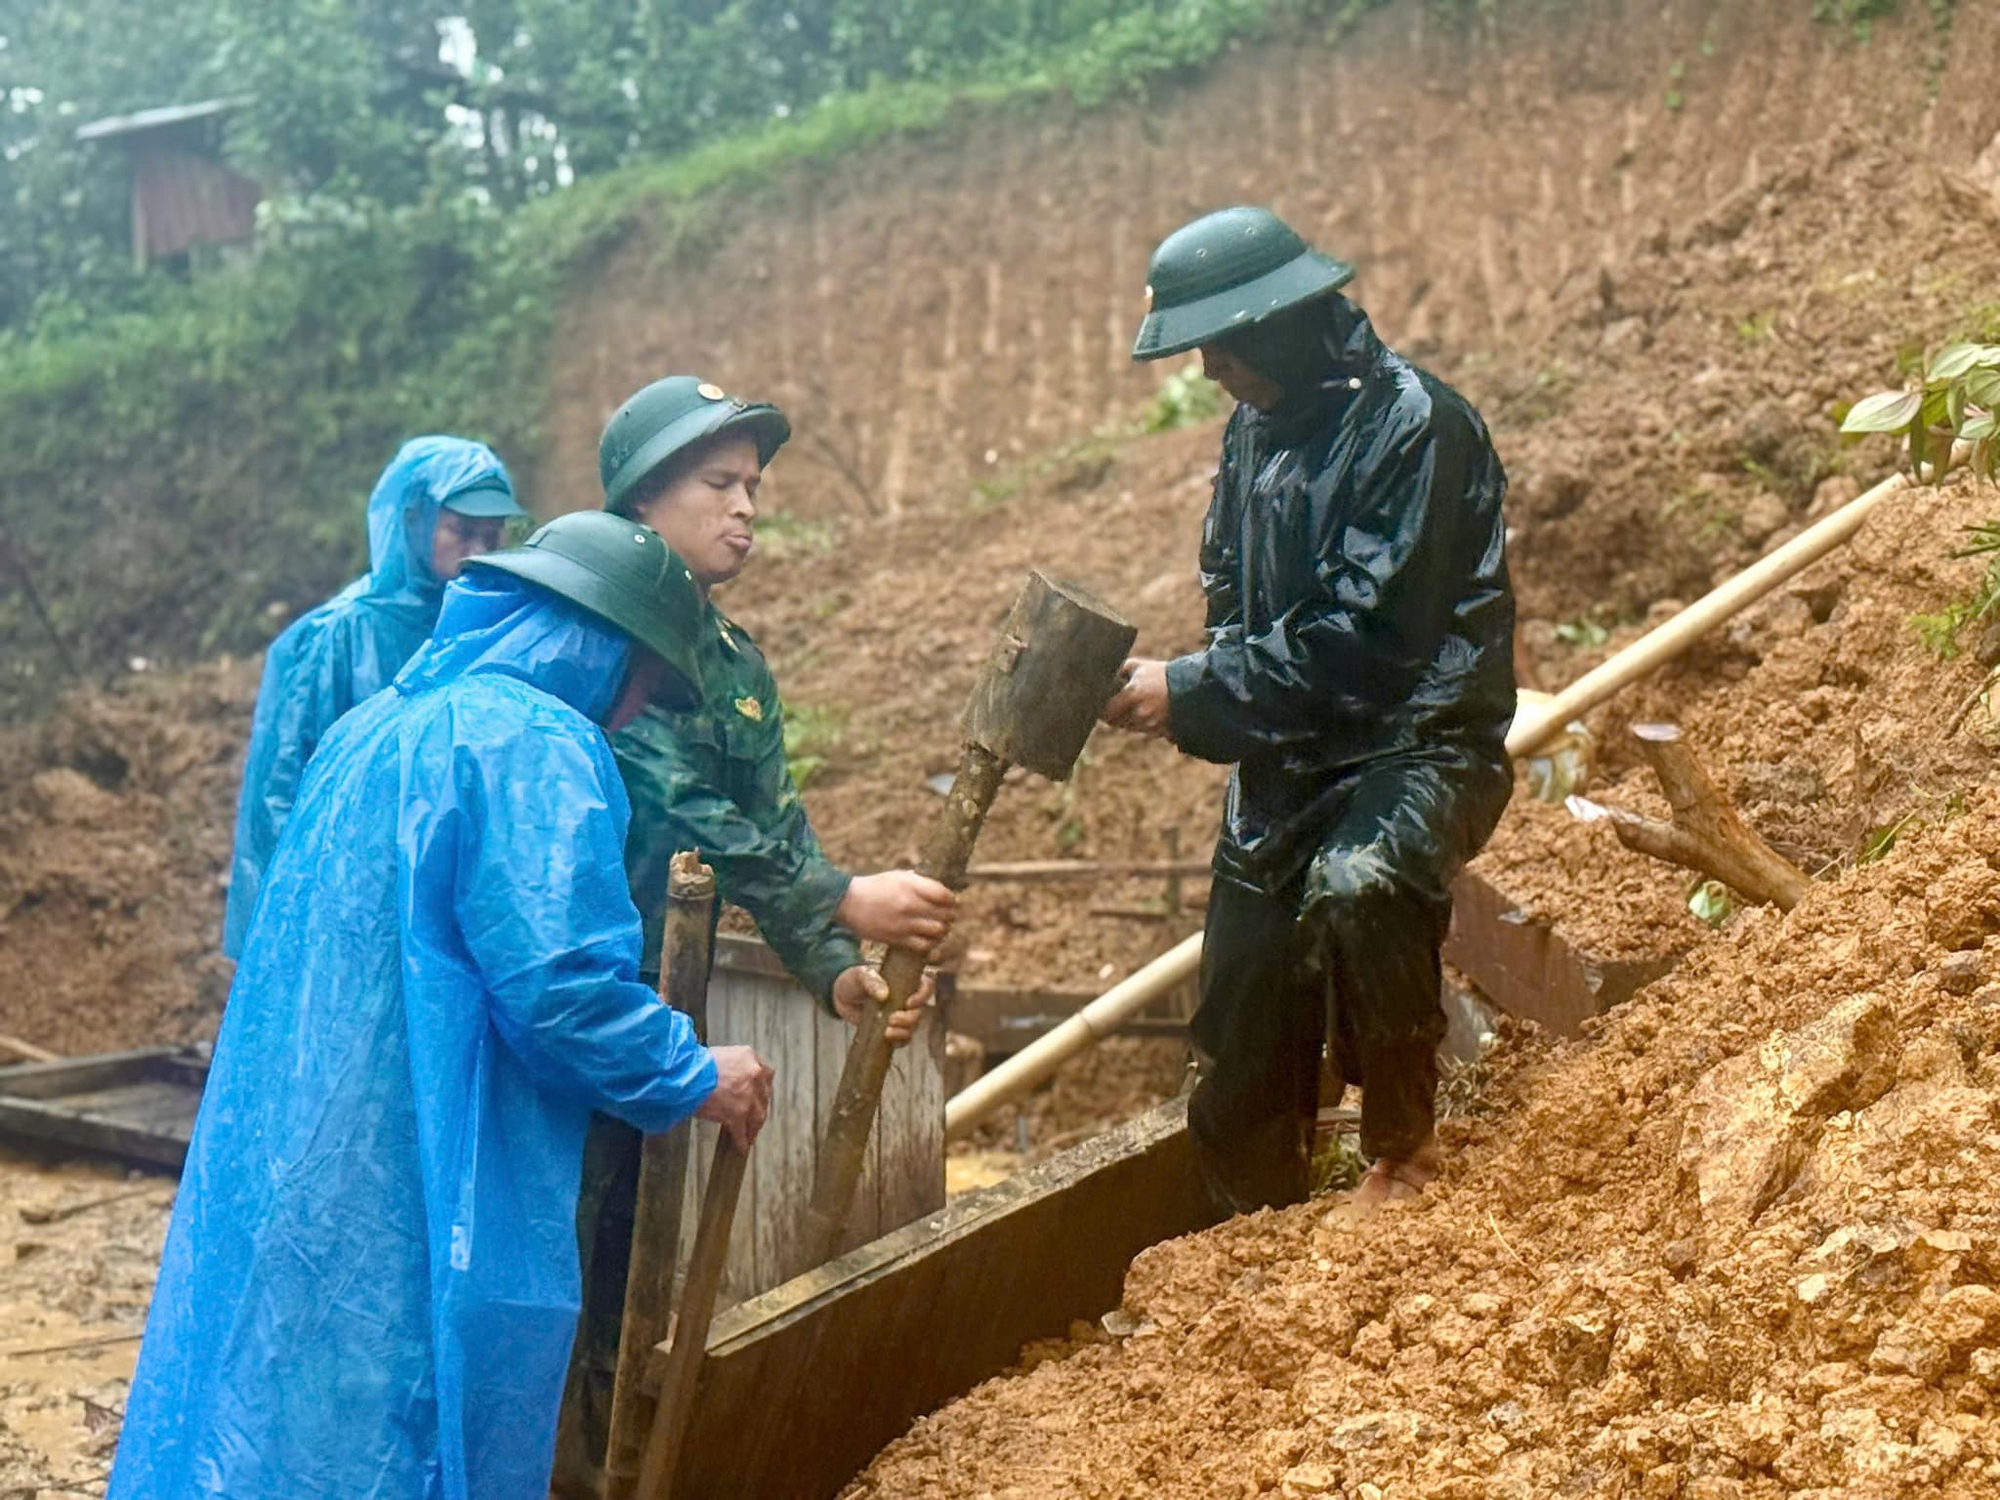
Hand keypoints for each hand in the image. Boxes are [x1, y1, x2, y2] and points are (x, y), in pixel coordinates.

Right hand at [696, 1044, 773, 1149]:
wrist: (686, 1075)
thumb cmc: (695, 1065)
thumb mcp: (720, 1056)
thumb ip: (733, 1067)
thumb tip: (731, 1080)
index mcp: (749, 1057)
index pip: (765, 1074)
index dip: (761, 1088)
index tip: (759, 1095)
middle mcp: (754, 1075)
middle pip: (764, 1097)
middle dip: (759, 1108)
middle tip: (754, 1117)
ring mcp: (748, 1097)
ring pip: (758, 1117)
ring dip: (754, 1127)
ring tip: (749, 1135)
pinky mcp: (738, 1115)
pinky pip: (742, 1132)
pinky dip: (741, 1141)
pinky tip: (741, 1148)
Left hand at [831, 965, 936, 1047]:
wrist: (840, 996)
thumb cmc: (853, 980)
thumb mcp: (860, 975)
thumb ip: (871, 980)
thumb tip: (884, 994)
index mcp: (906, 981)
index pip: (926, 986)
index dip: (923, 995)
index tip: (909, 1003)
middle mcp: (906, 999)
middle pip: (920, 1011)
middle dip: (909, 1018)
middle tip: (892, 1019)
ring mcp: (900, 1015)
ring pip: (914, 1027)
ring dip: (904, 1031)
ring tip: (887, 1031)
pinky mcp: (891, 1029)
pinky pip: (903, 1039)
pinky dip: (899, 1040)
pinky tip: (887, 1038)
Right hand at [836, 870, 956, 950]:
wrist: (848, 903)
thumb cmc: (875, 887)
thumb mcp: (897, 876)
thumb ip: (919, 881)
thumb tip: (940, 888)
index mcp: (911, 886)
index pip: (945, 895)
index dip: (952, 899)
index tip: (951, 901)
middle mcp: (910, 904)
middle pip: (945, 914)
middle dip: (950, 915)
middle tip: (947, 915)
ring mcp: (904, 923)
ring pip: (938, 931)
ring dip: (943, 929)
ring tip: (940, 927)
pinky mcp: (897, 939)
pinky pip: (924, 945)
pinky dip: (931, 943)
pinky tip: (928, 938)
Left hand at [1100, 658, 1171, 738]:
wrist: (1193, 687)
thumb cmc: (1163, 674)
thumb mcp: (1140, 667)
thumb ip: (1120, 671)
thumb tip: (1105, 677)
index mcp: (1133, 695)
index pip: (1106, 712)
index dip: (1100, 711)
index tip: (1099, 706)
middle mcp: (1140, 713)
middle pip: (1116, 722)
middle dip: (1114, 715)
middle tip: (1116, 705)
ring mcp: (1151, 725)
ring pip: (1130, 727)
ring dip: (1129, 719)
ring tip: (1138, 704)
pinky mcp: (1161, 732)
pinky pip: (1145, 730)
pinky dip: (1144, 723)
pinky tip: (1150, 711)